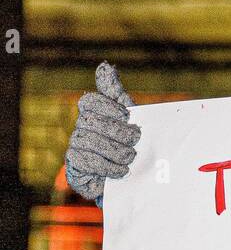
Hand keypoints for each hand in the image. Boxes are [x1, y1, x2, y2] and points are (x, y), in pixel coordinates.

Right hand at [65, 61, 139, 204]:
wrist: (137, 182)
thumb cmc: (133, 147)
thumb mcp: (131, 119)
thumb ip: (117, 94)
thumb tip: (104, 66)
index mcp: (93, 114)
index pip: (90, 101)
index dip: (109, 107)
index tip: (128, 116)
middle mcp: (81, 128)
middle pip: (90, 121)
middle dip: (117, 131)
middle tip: (136, 141)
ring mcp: (75, 147)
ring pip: (87, 141)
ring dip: (114, 151)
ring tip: (131, 159)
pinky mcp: (74, 168)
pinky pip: (84, 161)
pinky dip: (106, 167)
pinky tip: (120, 171)